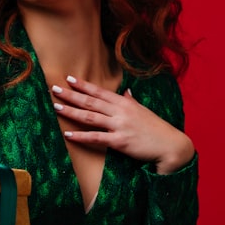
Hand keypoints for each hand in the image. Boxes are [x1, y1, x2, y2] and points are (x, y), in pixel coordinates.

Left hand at [51, 75, 194, 173]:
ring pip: (90, 117)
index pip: (100, 91)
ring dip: (71, 111)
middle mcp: (120, 111)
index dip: (83, 85)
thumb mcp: (143, 111)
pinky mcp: (120, 142)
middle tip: (54, 88)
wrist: (170, 145)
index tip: (69, 78)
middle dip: (71, 94)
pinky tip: (68, 134)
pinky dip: (81, 136)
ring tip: (56, 106)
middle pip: (90, 102)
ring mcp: (119, 126)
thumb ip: (131, 101)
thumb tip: (126, 92)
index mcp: (125, 102)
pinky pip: (96, 138)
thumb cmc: (156, 129)